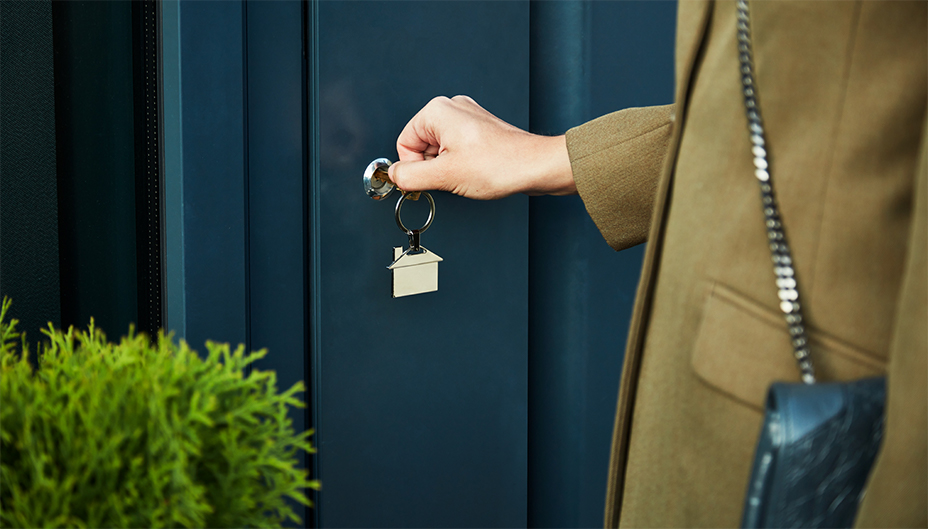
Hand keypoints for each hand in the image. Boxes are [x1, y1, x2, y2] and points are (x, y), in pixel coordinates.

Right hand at [388, 95, 575, 199]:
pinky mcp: (479, 130)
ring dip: (448, 167)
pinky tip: (476, 170)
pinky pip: (456, 149)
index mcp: (437, 111)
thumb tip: (395, 175)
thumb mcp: (445, 175)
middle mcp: (452, 108)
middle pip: (420, 145)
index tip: (430, 179)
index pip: (404, 143)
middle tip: (453, 175)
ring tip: (469, 172)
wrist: (536, 167)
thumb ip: (411, 176)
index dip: (414, 167)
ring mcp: (467, 118)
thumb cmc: (501, 165)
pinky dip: (461, 164)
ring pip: (439, 149)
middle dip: (433, 166)